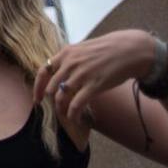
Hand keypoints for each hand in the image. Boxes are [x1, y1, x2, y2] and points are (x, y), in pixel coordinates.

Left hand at [34, 29, 155, 120]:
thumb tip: (59, 72)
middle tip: (54, 109)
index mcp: (65, 53)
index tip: (37, 98)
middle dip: (50, 101)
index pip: (43, 72)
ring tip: (65, 115)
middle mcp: (70, 63)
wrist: (129, 50)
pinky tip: (74, 119)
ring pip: (61, 97)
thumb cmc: (107, 49)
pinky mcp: (94, 85)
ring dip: (61, 109)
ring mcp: (81, 75)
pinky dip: (72, 114)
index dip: (38, 87)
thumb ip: (69, 59)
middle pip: (51, 87)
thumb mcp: (82, 49)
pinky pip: (76, 104)